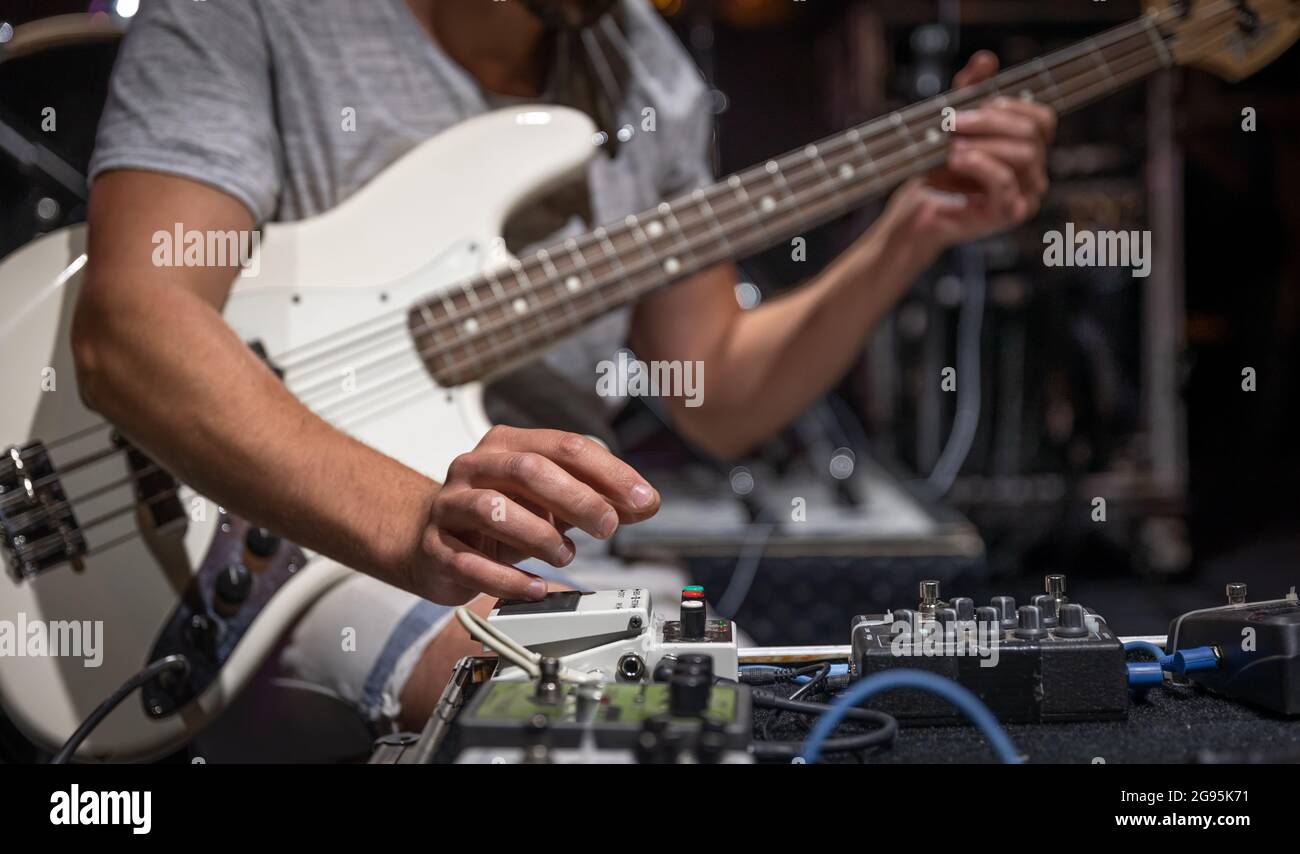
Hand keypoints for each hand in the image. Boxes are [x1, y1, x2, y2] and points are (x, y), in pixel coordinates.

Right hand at [411, 425, 659, 603]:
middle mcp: (475, 468)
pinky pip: (470, 562)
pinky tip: (535, 587)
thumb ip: (595, 498)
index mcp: (508, 445)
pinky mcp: (436, 547)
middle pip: (528, 471)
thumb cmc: (494, 516)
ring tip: (565, 556)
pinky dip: (508, 577)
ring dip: (540, 536)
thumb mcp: (549, 501)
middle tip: (608, 526)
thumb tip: (645, 502)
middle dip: (578, 499)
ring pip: (493, 510)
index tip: (641, 499)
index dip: (608, 473)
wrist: (426, 539)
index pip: (565, 447)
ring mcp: (450, 505)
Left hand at [883, 50, 1055, 259]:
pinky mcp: (1008, 214)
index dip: (1014, 105)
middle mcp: (1033, 173)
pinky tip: (956, 159)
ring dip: (983, 143)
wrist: (915, 210)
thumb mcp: (952, 122)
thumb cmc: (936, 169)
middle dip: (990, 122)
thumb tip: (986, 59)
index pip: (1043, 120)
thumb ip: (970, 91)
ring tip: (950, 146)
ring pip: (1023, 156)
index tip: (979, 102)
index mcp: (1027, 150)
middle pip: (1031, 134)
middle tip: (952, 122)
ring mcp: (1025, 196)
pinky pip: (1005, 182)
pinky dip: (979, 164)